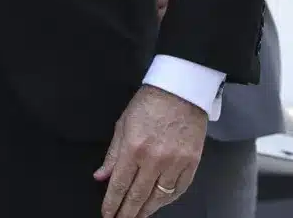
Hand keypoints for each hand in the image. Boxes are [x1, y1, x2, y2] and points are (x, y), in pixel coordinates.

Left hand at [94, 85, 205, 217]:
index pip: (119, 185)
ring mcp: (176, 162)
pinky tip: (159, 203)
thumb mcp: (123, 124)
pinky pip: (179, 189)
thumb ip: (112, 154)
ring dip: (146, 210)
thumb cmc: (151, 102)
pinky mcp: (192, 162)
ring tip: (138, 217)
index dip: (111, 204)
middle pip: (138, 196)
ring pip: (159, 197)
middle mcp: (155, 159)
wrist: (182, 88)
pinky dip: (168, 200)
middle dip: (127, 213)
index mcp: (134, 148)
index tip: (108, 214)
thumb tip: (100, 176)